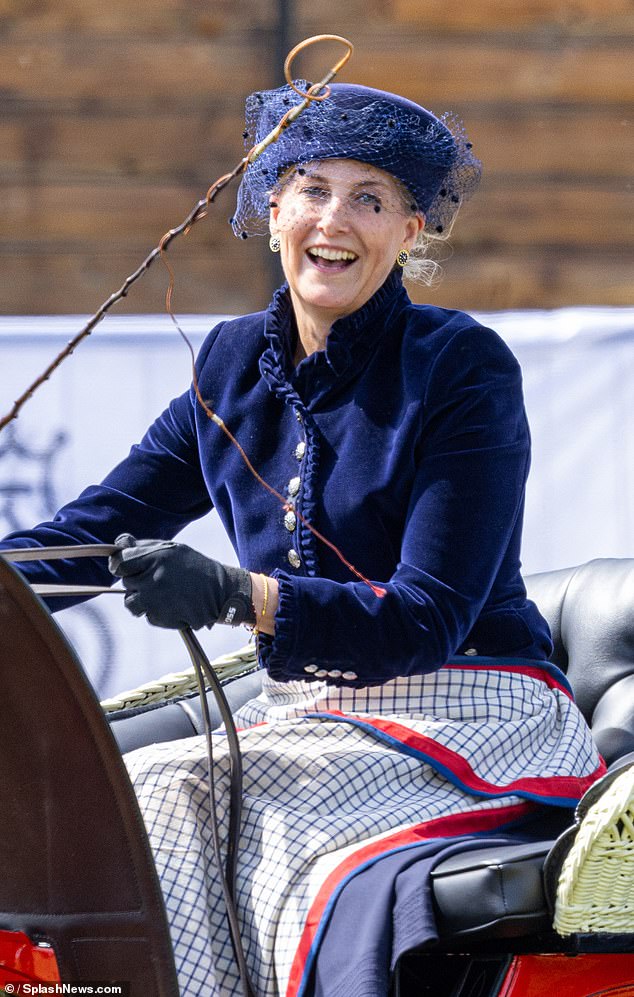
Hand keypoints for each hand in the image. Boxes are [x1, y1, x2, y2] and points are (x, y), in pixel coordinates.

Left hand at [108, 534, 254, 629]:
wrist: (220, 593)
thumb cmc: (194, 567)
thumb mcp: (172, 549)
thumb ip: (143, 547)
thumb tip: (119, 543)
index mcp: (155, 557)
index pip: (119, 562)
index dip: (120, 565)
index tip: (125, 567)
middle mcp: (152, 579)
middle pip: (125, 582)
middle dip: (136, 581)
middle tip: (156, 578)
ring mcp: (155, 601)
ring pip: (130, 603)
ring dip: (140, 599)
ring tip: (159, 594)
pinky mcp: (160, 618)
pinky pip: (147, 615)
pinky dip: (155, 611)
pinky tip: (171, 604)